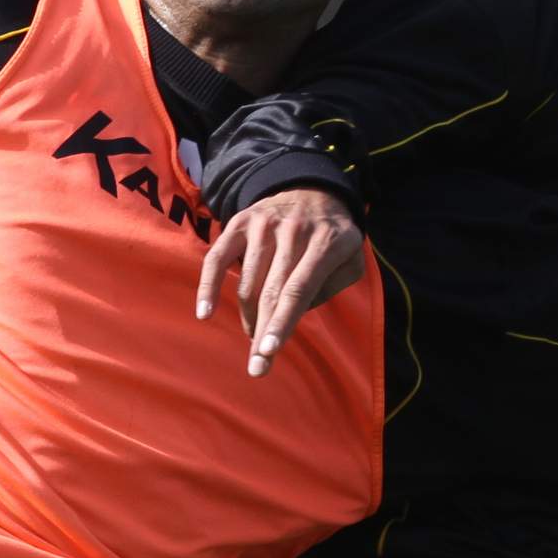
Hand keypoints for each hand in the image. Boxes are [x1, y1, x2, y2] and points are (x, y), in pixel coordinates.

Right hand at [195, 187, 365, 377]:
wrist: (310, 189)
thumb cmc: (332, 236)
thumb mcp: (352, 259)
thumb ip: (333, 287)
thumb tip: (297, 312)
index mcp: (326, 241)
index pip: (299, 289)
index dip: (282, 323)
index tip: (268, 352)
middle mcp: (293, 230)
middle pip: (271, 291)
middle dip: (263, 333)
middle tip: (258, 367)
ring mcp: (263, 224)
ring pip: (248, 282)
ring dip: (249, 318)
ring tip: (255, 336)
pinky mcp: (239, 222)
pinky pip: (217, 258)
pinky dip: (208, 287)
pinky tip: (205, 313)